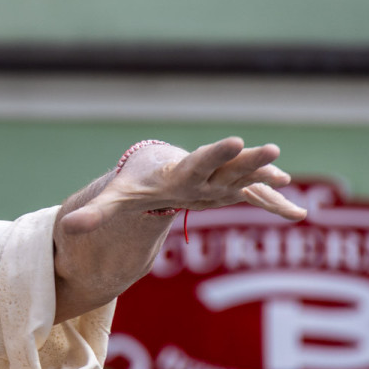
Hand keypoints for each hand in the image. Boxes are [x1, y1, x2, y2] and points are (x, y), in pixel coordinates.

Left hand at [59, 137, 307, 234]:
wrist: (155, 170)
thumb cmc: (138, 185)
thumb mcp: (116, 199)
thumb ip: (96, 212)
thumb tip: (68, 227)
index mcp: (179, 172)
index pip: (199, 161)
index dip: (216, 153)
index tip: (234, 140)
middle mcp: (205, 173)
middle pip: (230, 165)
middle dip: (249, 159)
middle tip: (271, 149)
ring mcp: (221, 182)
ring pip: (246, 179)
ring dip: (265, 178)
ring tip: (287, 179)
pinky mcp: (230, 192)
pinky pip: (256, 199)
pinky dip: (275, 206)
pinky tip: (300, 215)